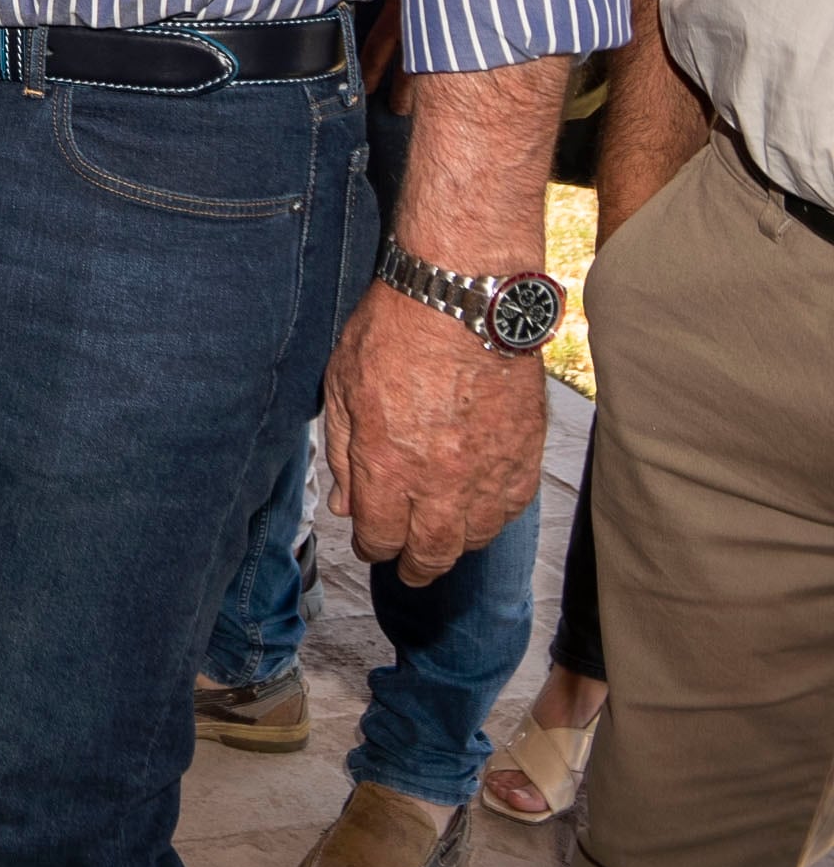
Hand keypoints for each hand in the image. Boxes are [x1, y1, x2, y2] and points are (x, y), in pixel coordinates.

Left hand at [321, 270, 545, 586]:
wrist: (464, 297)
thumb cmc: (393, 331)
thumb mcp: (341, 387)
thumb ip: (343, 453)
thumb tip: (348, 505)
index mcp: (388, 464)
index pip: (381, 536)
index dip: (372, 547)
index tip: (370, 543)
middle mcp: (441, 479)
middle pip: (432, 551)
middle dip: (416, 567)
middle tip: (410, 570)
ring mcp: (488, 469)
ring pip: (476, 535)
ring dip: (456, 545)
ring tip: (442, 541)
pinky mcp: (525, 453)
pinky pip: (512, 506)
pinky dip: (493, 517)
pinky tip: (480, 511)